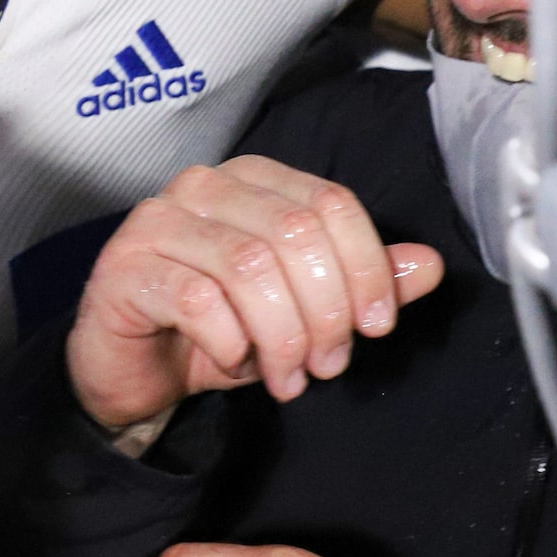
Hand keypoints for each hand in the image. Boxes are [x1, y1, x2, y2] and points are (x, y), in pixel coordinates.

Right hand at [68, 156, 443, 436]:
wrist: (132, 368)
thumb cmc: (216, 328)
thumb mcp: (301, 309)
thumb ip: (359, 281)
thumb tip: (429, 265)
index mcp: (252, 178)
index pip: (331, 203)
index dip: (367, 268)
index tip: (375, 328)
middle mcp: (203, 186)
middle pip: (295, 233)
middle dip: (326, 312)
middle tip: (327, 366)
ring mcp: (157, 221)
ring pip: (250, 267)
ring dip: (283, 337)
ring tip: (287, 378)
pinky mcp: (127, 268)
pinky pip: (199, 301)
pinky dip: (231, 343)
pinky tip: (232, 363)